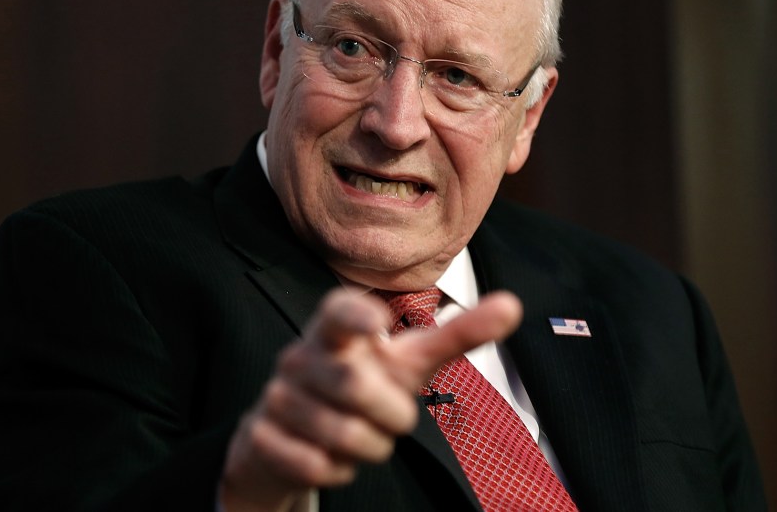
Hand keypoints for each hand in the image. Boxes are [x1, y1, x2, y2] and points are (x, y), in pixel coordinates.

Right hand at [220, 288, 522, 511]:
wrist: (289, 428)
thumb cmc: (362, 381)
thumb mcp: (407, 359)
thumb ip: (457, 334)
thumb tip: (514, 304)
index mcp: (335, 330)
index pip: (338, 311)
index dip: (355, 316)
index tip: (376, 322)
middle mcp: (300, 356)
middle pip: (356, 386)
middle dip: (391, 414)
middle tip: (394, 417)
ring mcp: (277, 396)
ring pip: (342, 435)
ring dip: (369, 447)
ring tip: (362, 434)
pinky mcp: (262, 436)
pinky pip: (316, 465)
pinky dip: (338, 471)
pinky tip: (330, 454)